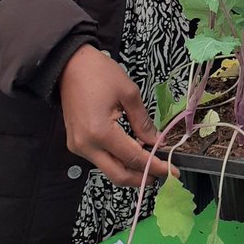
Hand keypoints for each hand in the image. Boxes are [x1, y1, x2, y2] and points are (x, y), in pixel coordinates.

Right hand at [58, 45, 176, 185]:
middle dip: (142, 178)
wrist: (69, 65)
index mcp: (100, 132)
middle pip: (118, 175)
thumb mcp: (129, 93)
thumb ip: (143, 122)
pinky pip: (100, 159)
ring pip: (109, 169)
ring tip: (151, 162)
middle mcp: (86, 146)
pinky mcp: (76, 143)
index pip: (133, 158)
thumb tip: (156, 142)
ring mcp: (78, 147)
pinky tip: (133, 152)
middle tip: (163, 173)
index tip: (173, 170)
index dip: (155, 166)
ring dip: (131, 170)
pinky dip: (118, 160)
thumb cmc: (99, 73)